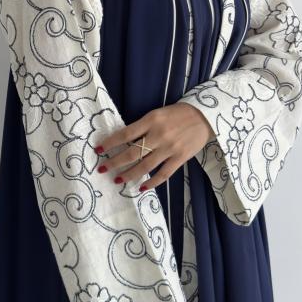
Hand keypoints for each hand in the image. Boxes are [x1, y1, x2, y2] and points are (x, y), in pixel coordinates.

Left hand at [95, 102, 214, 190]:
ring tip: (117, 179)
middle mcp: (159, 135)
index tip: (98, 149)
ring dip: (129, 174)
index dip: (110, 143)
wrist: (204, 115)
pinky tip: (141, 187)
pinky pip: (163, 174)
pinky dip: (152, 182)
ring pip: (145, 166)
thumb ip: (143, 126)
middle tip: (102, 169)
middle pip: (132, 153)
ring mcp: (170, 148)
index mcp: (151, 120)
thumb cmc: (177, 114)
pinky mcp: (180, 158)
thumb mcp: (157, 114)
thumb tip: (124, 141)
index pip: (125, 134)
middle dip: (115, 162)